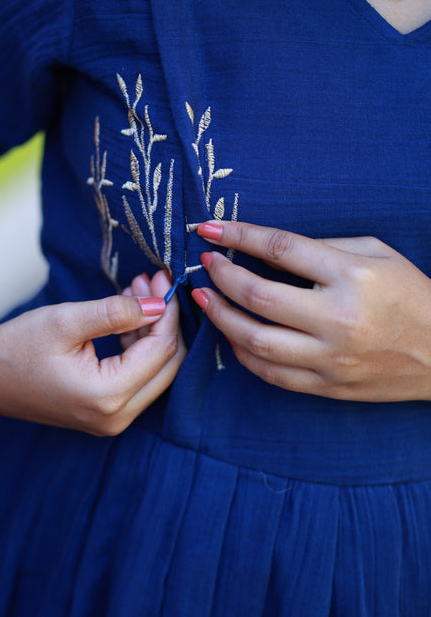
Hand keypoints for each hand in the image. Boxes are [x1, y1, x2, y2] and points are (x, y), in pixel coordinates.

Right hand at [0, 270, 185, 434]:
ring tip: (137, 291)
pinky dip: (138, 346)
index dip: (166, 313)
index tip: (160, 279)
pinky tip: (128, 316)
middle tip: (153, 283)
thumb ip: (116, 312)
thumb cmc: (17, 345)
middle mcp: (115, 417)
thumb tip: (157, 304)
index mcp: (107, 397)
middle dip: (164, 322)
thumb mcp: (66, 321)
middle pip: (166, 366)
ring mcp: (111, 420)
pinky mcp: (105, 413)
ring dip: (151, 331)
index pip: (160, 351)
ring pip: (155, 372)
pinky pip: (137, 378)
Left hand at [193, 221, 430, 401]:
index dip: (238, 236)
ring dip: (221, 317)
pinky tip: (233, 335)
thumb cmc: (410, 295)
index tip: (210, 229)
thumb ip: (322, 248)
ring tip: (206, 299)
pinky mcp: (327, 387)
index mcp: (352, 276)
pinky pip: (270, 373)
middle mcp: (338, 318)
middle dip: (221, 278)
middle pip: (259, 296)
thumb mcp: (376, 253)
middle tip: (206, 265)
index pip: (281, 249)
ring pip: (255, 341)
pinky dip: (243, 353)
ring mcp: (331, 358)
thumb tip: (266, 249)